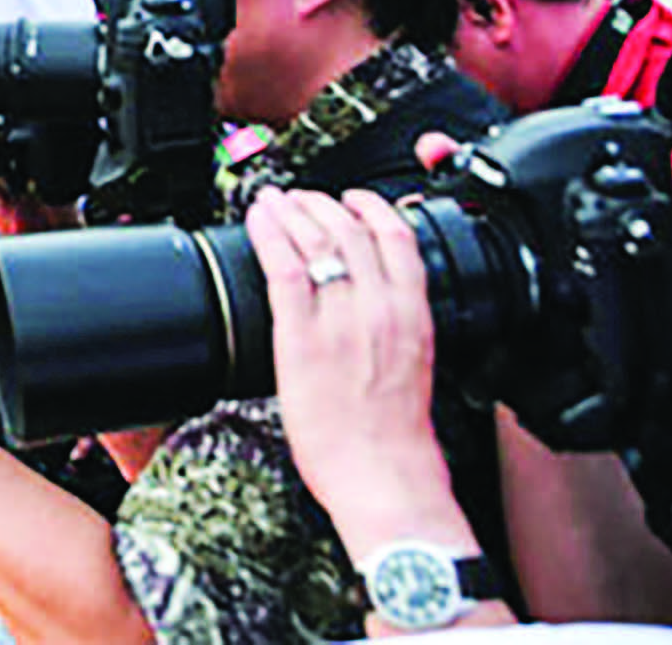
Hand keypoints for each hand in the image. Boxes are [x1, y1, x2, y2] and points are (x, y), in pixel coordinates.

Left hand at [248, 188, 454, 543]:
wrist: (384, 474)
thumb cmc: (395, 435)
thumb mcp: (413, 367)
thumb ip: (396, 330)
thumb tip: (373, 311)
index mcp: (413, 314)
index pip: (397, 238)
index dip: (372, 207)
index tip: (353, 198)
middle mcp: (380, 308)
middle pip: (351, 231)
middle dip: (322, 203)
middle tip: (302, 196)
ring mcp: (340, 320)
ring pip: (317, 241)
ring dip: (292, 210)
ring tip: (276, 199)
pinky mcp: (301, 336)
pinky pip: (284, 268)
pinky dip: (270, 234)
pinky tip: (259, 218)